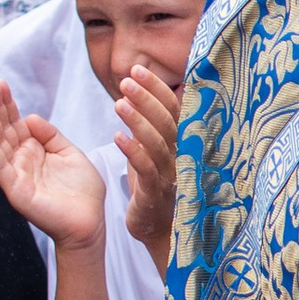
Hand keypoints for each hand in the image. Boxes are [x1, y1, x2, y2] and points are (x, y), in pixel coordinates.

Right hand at [0, 81, 108, 248]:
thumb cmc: (83, 191)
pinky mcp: (16, 190)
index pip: (15, 122)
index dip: (8, 103)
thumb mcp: (69, 153)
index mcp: (34, 150)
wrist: (90, 223)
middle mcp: (21, 160)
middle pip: (5, 128)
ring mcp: (16, 175)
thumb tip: (29, 117)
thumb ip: (50, 135)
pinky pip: (1, 167)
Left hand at [114, 63, 181, 268]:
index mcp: (181, 143)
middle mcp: (181, 156)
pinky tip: (117, 137)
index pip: (173, 108)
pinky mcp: (155, 194)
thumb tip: (143, 90)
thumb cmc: (155, 185)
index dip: (156, 88)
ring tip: (118, 103)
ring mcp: (170, 176)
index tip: (137, 69)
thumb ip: (152, 124)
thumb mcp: (156, 150)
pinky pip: (145, 170)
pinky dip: (133, 152)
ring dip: (138, 121)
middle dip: (147, 97)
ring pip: (157, 143)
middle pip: (167, 121)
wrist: (159, 230)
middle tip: (127, 78)